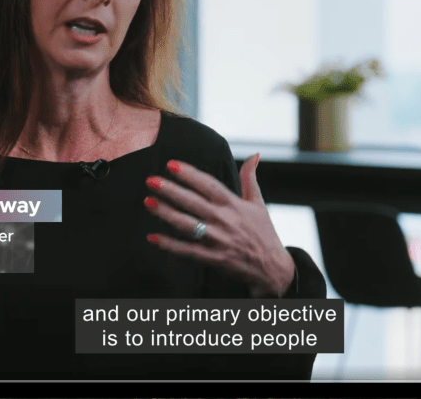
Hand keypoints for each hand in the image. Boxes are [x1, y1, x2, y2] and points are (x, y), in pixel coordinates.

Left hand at [144, 154, 294, 297]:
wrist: (272, 266)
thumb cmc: (263, 232)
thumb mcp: (258, 203)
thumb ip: (251, 177)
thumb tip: (255, 155)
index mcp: (233, 204)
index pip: (208, 184)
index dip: (190, 174)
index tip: (171, 164)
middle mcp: (224, 220)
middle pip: (193, 202)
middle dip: (171, 190)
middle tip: (151, 180)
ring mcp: (218, 240)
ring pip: (187, 225)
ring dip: (166, 213)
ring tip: (148, 202)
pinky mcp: (213, 258)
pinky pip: (187, 250)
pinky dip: (170, 245)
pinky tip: (153, 237)